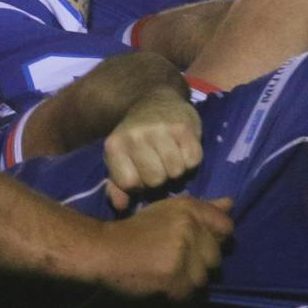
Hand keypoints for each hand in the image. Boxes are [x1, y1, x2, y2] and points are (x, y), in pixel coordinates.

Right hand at [96, 196, 232, 300]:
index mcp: (188, 209)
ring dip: (189, 281)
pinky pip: (191, 295)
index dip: (215, 238)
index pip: (226, 226)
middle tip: (174, 262)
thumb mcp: (167, 211)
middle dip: (200, 262)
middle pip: (216, 256)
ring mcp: (184, 256)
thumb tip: (230, 204)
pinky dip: (179, 296)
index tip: (197, 244)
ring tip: (167, 275)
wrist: (103, 252)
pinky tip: (163, 287)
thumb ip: (202, 209)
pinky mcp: (176, 281)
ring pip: (204, 278)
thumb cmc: (134, 231)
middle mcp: (190, 229)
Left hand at [102, 93, 202, 209]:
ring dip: (177, 169)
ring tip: (171, 156)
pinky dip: (191, 159)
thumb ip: (117, 185)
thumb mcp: (119, 159)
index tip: (141, 173)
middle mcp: (135, 136)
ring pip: (176, 172)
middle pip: (155, 180)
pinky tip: (182, 148)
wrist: (154, 101)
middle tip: (159, 163)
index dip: (139, 184)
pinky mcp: (184, 126)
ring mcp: (160, 129)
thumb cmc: (135, 138)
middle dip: (160, 177)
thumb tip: (122, 206)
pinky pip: (193, 160)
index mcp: (114, 145)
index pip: (129, 184)